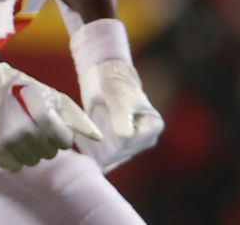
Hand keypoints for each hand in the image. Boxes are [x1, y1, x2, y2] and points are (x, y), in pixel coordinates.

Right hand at [0, 62, 102, 172]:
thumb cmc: (26, 89)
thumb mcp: (54, 96)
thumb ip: (77, 118)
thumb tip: (99, 139)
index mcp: (43, 119)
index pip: (64, 143)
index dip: (60, 131)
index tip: (49, 120)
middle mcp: (26, 133)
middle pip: (50, 154)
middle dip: (46, 140)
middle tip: (34, 122)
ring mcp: (9, 143)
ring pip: (33, 161)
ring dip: (31, 148)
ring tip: (22, 129)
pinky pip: (15, 166)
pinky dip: (15, 156)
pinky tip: (12, 140)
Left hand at [70, 18, 162, 171]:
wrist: (103, 80)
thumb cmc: (114, 82)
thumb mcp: (119, 93)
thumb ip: (121, 114)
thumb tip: (124, 137)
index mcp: (153, 127)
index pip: (125, 140)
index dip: (108, 124)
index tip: (109, 104)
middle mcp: (144, 142)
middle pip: (114, 152)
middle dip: (100, 129)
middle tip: (100, 108)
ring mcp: (128, 151)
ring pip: (103, 158)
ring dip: (92, 137)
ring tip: (95, 117)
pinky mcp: (112, 155)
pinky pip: (94, 159)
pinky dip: (86, 144)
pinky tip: (88, 128)